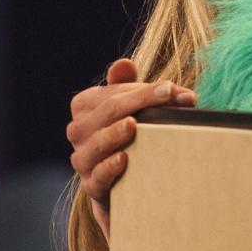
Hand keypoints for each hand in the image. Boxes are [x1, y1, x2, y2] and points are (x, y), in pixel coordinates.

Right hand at [66, 59, 196, 240]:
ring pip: (97, 143)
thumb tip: (124, 64)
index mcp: (85, 105)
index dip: (144, 89)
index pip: (114, 92)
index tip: (173, 89)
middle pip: (109, 111)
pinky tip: (124, 159)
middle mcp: (78, 131)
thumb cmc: (133, 133)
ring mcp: (83, 160)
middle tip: (172, 97)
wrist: (130, 181)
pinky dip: (109, 167)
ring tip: (133, 125)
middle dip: (142, 102)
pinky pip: (97, 176)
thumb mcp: (133, 105)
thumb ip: (130, 84)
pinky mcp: (93, 186)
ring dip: (116, 133)